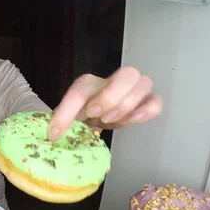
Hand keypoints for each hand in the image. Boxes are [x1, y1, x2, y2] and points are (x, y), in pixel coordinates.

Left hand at [48, 67, 162, 140]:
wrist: (95, 117)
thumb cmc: (82, 115)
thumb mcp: (67, 118)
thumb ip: (60, 122)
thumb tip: (52, 136)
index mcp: (88, 84)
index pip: (79, 92)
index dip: (68, 112)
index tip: (57, 132)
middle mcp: (112, 81)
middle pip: (126, 74)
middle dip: (111, 96)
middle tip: (96, 116)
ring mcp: (132, 90)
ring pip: (143, 83)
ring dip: (127, 104)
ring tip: (110, 120)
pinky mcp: (145, 103)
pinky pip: (156, 100)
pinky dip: (149, 109)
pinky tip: (136, 120)